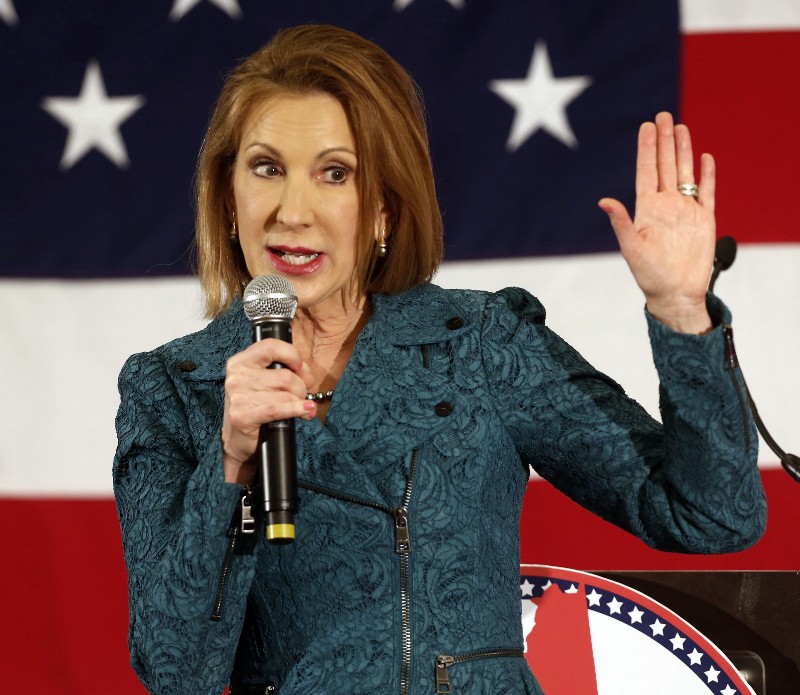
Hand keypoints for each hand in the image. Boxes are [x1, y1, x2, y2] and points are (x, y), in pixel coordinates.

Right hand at [221, 339, 314, 484]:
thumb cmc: (255, 407)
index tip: (300, 367)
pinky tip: (305, 411)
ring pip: (286, 393)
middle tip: (302, 395)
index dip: (292, 355)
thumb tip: (307, 375)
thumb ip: (282, 371)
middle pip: (285, 375)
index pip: (271, 346)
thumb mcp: (264, 382)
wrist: (237, 440)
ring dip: (300, 402)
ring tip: (301, 408)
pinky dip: (297, 409)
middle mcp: (237, 376)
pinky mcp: (242, 415)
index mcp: (240, 362)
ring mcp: (238, 396)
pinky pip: (279, 408)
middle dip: (301, 387)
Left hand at [599, 112, 715, 333]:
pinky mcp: (704, 219)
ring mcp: (685, 210)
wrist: (675, 294)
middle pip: (665, 166)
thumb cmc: (649, 275)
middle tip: (663, 116)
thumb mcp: (631, 248)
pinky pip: (706, 192)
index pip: (646, 171)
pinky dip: (707, 175)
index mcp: (646, 209)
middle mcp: (665, 205)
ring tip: (682, 127)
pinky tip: (705, 158)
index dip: (647, 149)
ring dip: (683, 151)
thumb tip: (603, 201)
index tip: (646, 127)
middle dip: (665, 141)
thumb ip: (621, 222)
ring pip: (684, 173)